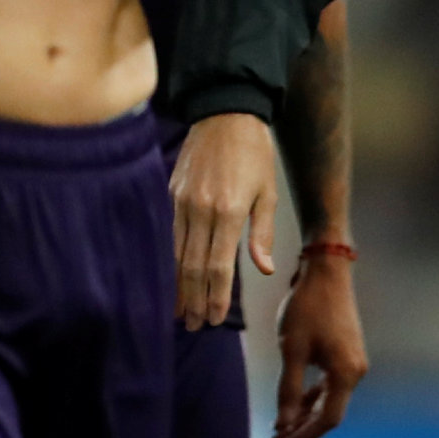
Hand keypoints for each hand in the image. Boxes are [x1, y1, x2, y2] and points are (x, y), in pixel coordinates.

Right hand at [169, 112, 278, 327]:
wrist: (224, 112)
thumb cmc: (253, 153)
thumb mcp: (267, 192)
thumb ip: (261, 233)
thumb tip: (261, 268)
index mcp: (227, 211)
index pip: (218, 265)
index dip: (215, 295)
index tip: (214, 319)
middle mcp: (200, 209)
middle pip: (192, 265)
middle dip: (193, 299)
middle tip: (193, 325)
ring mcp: (182, 201)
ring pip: (177, 253)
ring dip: (179, 285)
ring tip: (181, 310)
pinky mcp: (172, 193)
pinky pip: (171, 234)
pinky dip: (172, 259)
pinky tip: (174, 275)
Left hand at [272, 246, 369, 437]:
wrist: (326, 272)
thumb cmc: (307, 308)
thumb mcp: (292, 349)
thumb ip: (288, 389)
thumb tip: (284, 423)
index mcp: (346, 374)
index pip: (327, 419)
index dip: (304, 436)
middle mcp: (355, 372)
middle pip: (329, 412)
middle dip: (301, 428)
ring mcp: (352, 362)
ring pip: (328, 398)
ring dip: (304, 413)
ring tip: (279, 428)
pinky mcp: (344, 352)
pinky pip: (328, 383)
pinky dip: (310, 395)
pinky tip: (293, 403)